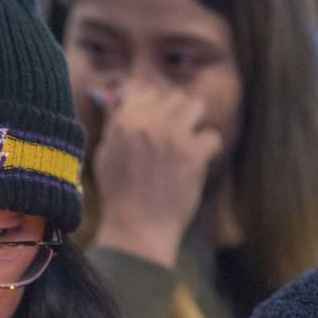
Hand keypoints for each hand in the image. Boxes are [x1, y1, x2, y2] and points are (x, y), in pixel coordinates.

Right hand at [87, 79, 222, 267]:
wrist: (137, 229)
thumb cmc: (119, 195)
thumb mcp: (105, 155)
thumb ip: (115, 123)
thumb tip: (118, 96)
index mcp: (124, 120)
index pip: (144, 88)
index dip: (152, 102)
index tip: (155, 117)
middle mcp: (149, 122)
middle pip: (173, 95)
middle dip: (175, 112)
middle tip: (172, 135)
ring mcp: (173, 137)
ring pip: (197, 105)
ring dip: (193, 123)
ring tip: (186, 143)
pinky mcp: (194, 155)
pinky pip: (212, 137)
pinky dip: (206, 151)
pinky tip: (195, 164)